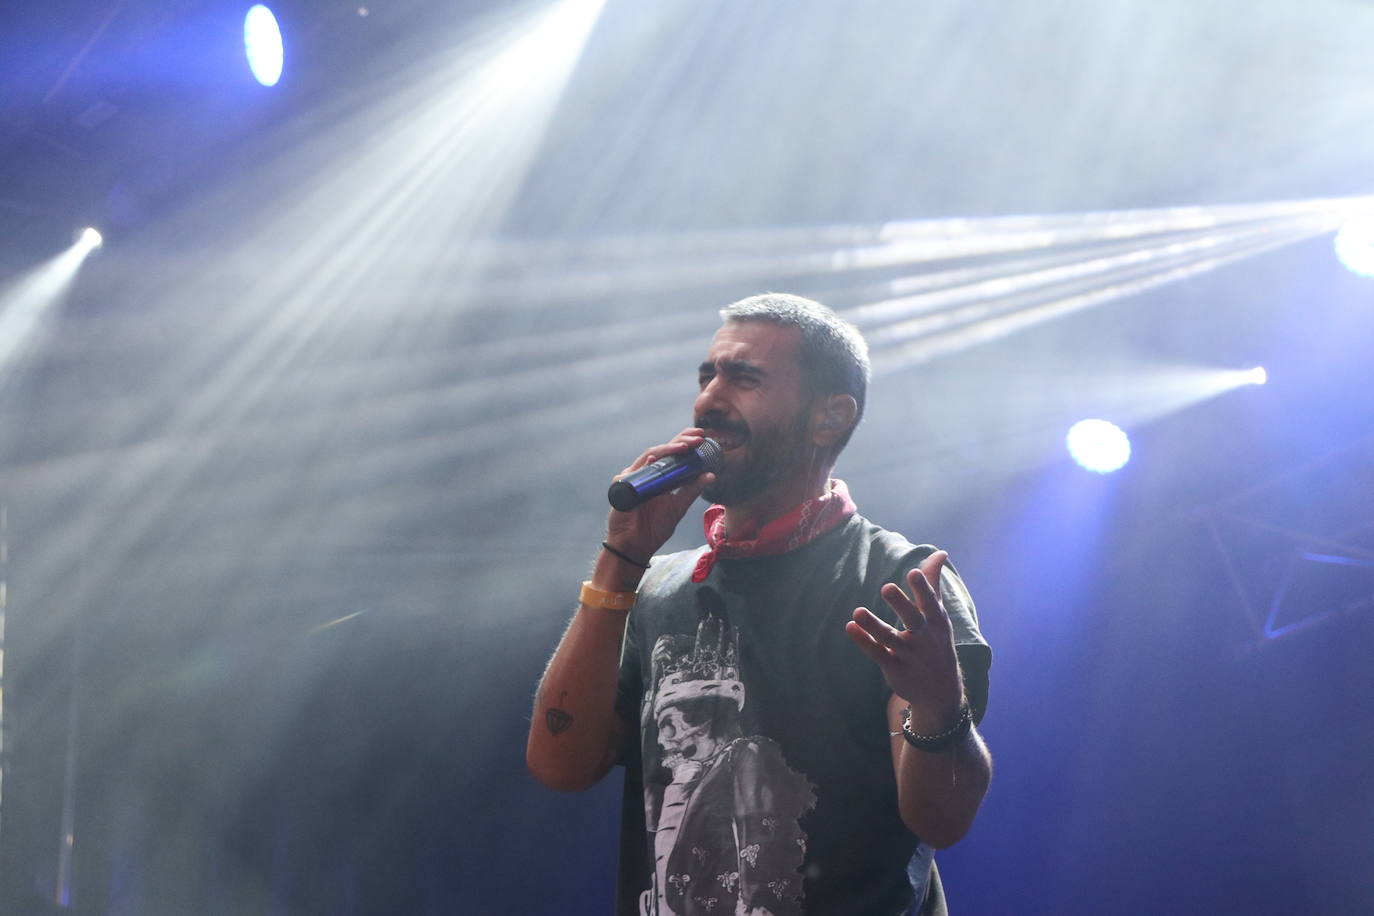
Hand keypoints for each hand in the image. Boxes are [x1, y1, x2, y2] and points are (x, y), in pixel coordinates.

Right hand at [604, 428, 715, 562]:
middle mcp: (646, 473)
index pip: (673, 453)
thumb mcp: (678, 507)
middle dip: (680, 440)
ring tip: (684, 447)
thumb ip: (692, 491)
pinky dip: (644, 466)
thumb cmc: (654, 527)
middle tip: (697, 437)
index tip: (703, 436)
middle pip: (662, 450)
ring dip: (667, 450)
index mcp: (660, 476)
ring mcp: (633, 477)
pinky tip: (653, 460)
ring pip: (649, 456)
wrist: (636, 547)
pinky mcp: (621, 487)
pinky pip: (633, 473)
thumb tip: (711, 475)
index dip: (686, 442)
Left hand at [844, 550, 964, 731]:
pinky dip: (864, 642)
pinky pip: (878, 654)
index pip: (929, 603)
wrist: (941, 692)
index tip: (912, 573)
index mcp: (935, 622)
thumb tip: (939, 552)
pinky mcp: (894, 668)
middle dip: (901, 605)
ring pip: (890, 638)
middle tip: (886, 587)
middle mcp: (923, 638)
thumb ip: (933, 584)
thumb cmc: (937, 643)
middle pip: (912, 620)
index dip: (922, 588)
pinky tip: (850, 627)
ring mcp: (909, 655)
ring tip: (857, 612)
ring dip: (874, 625)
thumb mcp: (939, 615)